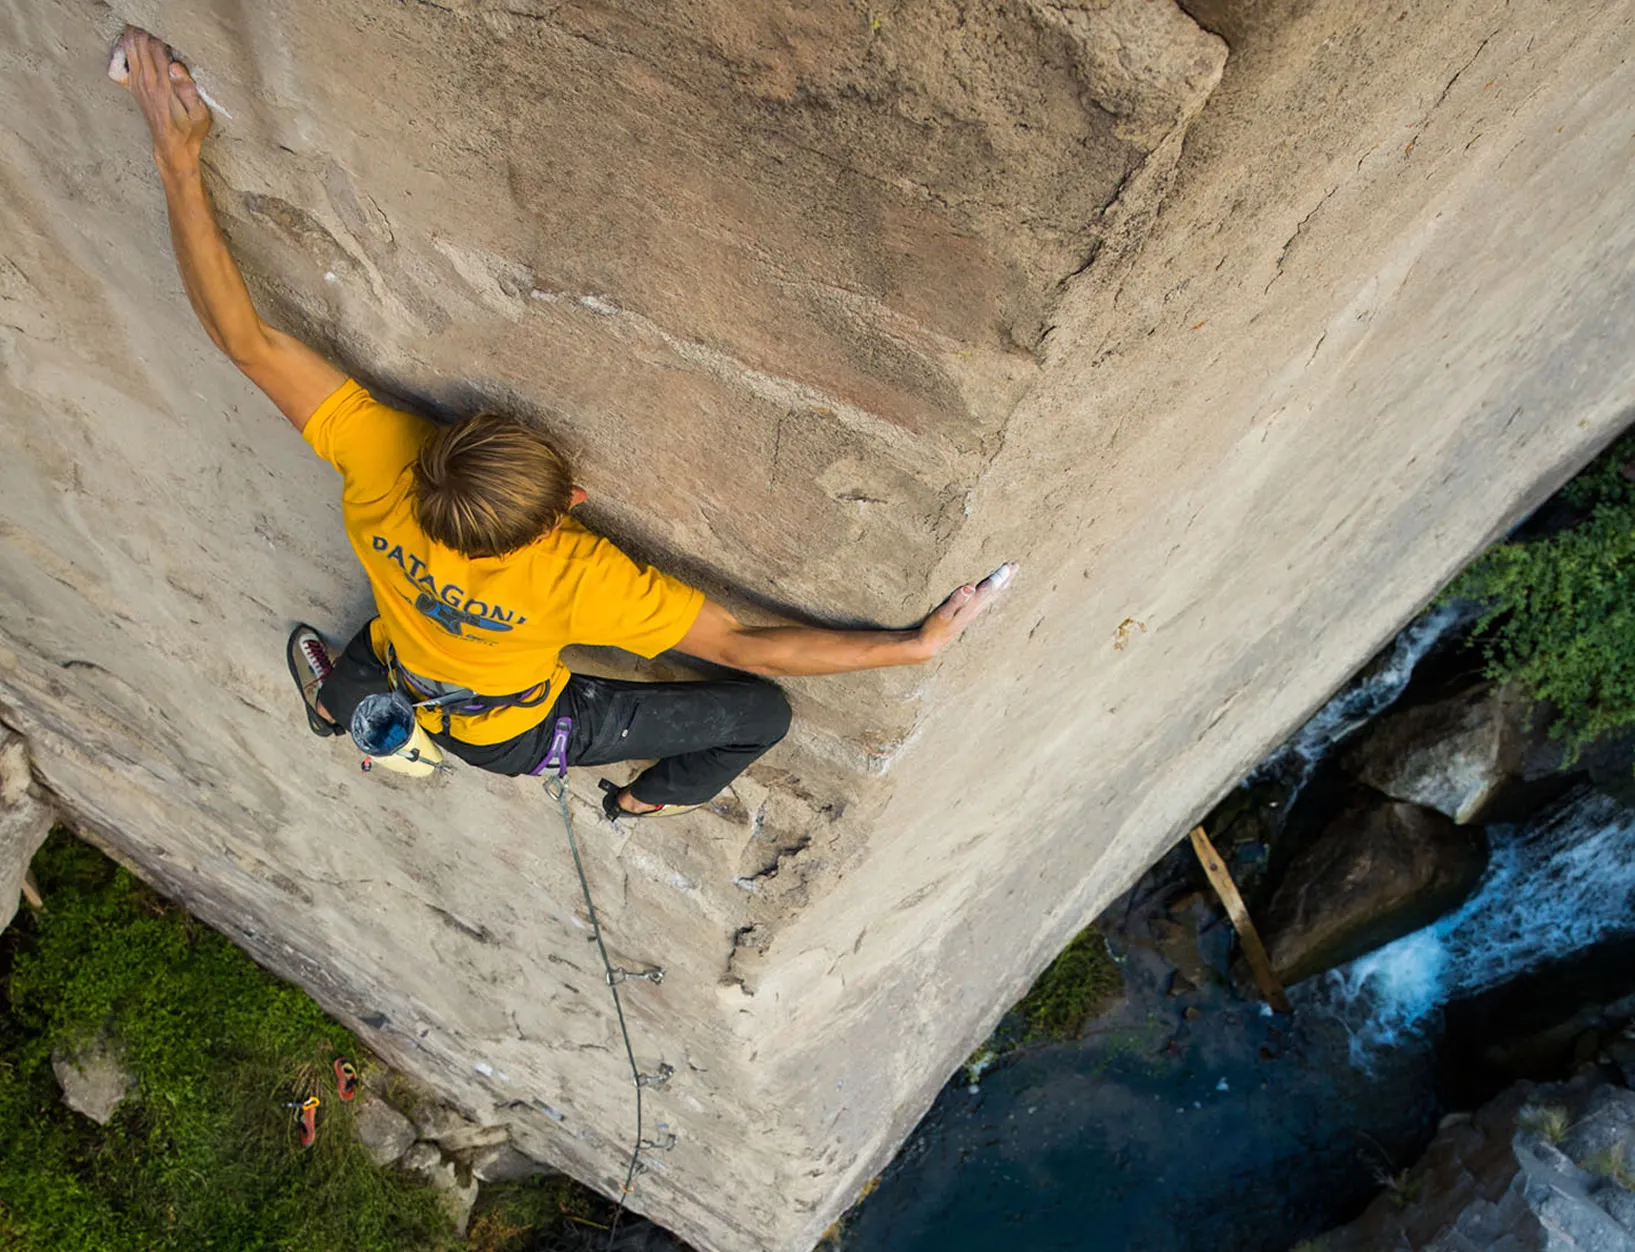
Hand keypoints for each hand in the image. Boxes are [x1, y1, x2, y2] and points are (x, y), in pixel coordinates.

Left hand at [109, 26, 210, 171]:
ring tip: (140, 25)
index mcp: (163, 85)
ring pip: (130, 49)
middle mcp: (147, 81)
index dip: (160, 35)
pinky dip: (126, 47)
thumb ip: (188, 90)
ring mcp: (138, 83)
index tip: (167, 28)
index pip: (157, 49)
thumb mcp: (200, 115)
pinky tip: (130, 39)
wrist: (171, 147)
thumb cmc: (189, 131)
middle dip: (145, 30)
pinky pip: (125, 60)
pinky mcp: (134, 87)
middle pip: (140, 44)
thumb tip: (176, 67)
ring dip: (134, 35)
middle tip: (151, 20)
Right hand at [915, 563, 1016, 657]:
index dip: (998, 577)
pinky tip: (992, 592)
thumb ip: (956, 601)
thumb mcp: (943, 614)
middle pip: (994, 592)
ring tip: (1009, 576)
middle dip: (1005, 579)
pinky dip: (993, 593)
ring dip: (1001, 585)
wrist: (931, 644)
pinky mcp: (968, 615)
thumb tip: (970, 587)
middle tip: (1015, 566)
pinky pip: (986, 601)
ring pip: (992, 597)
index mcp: (970, 607)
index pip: (988, 589)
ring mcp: (973, 613)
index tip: (1008, 566)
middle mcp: (974, 610)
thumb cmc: (935, 628)